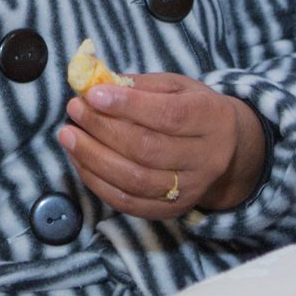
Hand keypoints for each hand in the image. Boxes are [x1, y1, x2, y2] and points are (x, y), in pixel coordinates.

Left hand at [56, 73, 264, 218]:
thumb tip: (94, 84)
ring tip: (68, 135)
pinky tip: (79, 160)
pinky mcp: (170, 210)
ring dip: (93, 158)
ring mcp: (189, 189)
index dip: (128, 106)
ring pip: (135, 180)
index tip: (93, 94)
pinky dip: (97, 182)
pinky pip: (127, 203)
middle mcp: (206, 159)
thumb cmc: (193, 110)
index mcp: (212, 119)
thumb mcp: (177, 87)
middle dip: (103, 129)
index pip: (169, 116)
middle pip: (148, 149)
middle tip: (74, 110)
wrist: (228, 151)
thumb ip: (140, 85)